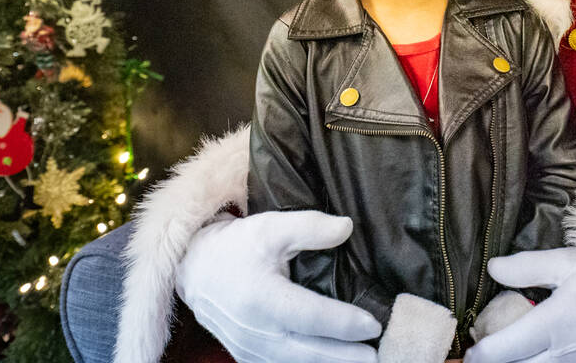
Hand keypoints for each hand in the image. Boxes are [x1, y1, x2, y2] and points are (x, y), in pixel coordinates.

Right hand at [175, 211, 381, 361]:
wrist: (196, 271)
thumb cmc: (237, 248)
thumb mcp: (271, 227)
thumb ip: (309, 227)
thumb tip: (346, 228)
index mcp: (262, 299)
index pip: (311, 317)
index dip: (344, 324)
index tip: (374, 325)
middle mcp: (256, 332)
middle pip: (309, 353)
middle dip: (346, 358)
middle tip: (379, 355)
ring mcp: (251, 351)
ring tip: (366, 361)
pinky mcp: (250, 358)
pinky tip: (336, 362)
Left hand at [464, 248, 575, 362]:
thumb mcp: (567, 262)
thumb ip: (527, 267)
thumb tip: (494, 269)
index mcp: (553, 325)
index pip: (502, 351)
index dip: (480, 354)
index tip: (470, 351)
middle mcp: (563, 353)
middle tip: (482, 354)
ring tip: (506, 353)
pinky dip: (537, 362)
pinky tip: (534, 353)